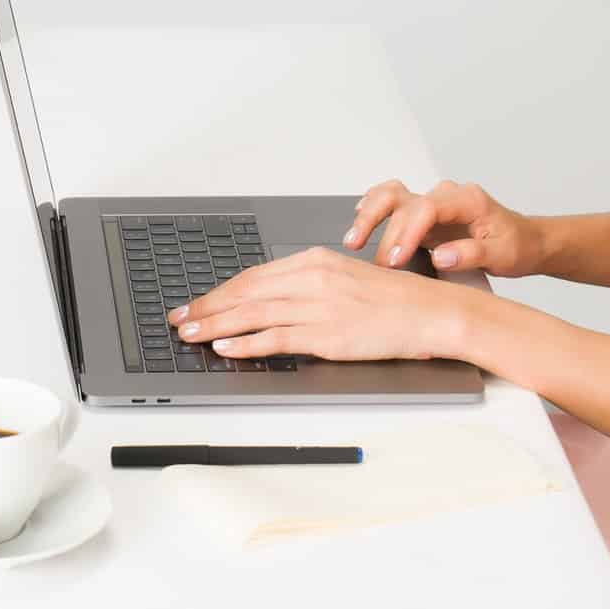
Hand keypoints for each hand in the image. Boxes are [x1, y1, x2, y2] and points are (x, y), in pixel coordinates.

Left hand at [165, 245, 472, 362]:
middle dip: (206, 307)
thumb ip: (309, 284)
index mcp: (316, 260)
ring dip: (215, 325)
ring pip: (253, 315)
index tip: (197, 302)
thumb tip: (272, 299)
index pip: (254, 276)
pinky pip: (276, 339)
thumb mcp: (345, 278)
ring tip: (190, 335)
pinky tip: (226, 348)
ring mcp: (319, 307)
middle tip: (179, 318)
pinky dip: (246, 344)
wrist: (430, 312)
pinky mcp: (327, 335)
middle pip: (246, 293)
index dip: (220, 291)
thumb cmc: (394, 299)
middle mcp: (313, 279)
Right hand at [345, 178, 543, 277]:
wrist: (526, 240)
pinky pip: (392, 203)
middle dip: (382, 228)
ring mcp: (433, 203)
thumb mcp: (503, 254)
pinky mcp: (424, 215)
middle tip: (375, 261)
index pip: (427, 208)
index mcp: (467, 200)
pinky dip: (373, 207)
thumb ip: (471, 254)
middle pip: (402, 198)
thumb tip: (440, 256)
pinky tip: (358, 219)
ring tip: (352, 239)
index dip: (407, 232)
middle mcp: (446, 195)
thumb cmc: (517, 246)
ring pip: (392, 195)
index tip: (396, 259)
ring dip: (369, 214)